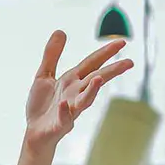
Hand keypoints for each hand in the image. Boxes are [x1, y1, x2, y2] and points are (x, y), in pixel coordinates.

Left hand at [23, 30, 134, 153]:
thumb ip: (52, 55)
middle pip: (95, 79)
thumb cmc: (41, 106)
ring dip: (92, 90)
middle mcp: (74, 94)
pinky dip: (64, 112)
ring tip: (100, 79)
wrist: (34, 133)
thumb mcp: (44, 75)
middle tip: (129, 63)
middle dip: (111, 71)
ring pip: (84, 100)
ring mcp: (69, 109)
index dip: (105, 52)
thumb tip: (61, 30)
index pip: (92, 63)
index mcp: (72, 80)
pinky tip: (63, 104)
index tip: (122, 42)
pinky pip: (63, 118)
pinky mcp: (59, 124)